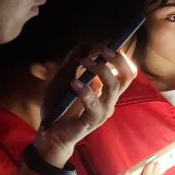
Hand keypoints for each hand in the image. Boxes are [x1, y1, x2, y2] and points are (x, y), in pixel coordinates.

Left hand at [36, 46, 136, 162]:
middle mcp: (109, 99)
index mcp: (106, 89)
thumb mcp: (62, 77)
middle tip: (104, 50)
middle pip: (126, 77)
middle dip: (118, 60)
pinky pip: (94, 105)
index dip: (121, 57)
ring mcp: (103, 111)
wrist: (48, 131)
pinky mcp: (92, 121)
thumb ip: (72, 62)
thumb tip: (85, 43)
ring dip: (100, 71)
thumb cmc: (58, 105)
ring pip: (113, 87)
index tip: (111, 44)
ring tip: (84, 62)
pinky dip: (85, 91)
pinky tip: (74, 83)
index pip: (124, 72)